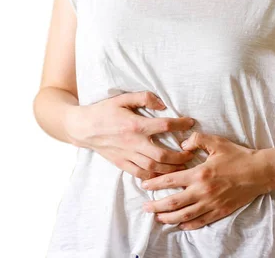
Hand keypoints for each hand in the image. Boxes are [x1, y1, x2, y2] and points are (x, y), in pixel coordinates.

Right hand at [67, 91, 196, 179]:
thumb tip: (162, 105)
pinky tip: (163, 175)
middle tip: (191, 153)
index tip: (191, 123)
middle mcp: (133, 143)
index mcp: (135, 125)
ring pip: (153, 168)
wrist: (83, 128)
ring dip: (171, 169)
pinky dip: (154, 177)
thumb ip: (144, 98)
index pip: (164, 126)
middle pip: (162, 154)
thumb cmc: (104, 111)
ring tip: (183, 166)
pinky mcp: (122, 164)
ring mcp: (127, 155)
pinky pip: (141, 174)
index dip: (180, 124)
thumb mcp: (122, 98)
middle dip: (180, 156)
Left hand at [139, 131, 274, 229]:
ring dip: (169, 218)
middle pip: (174, 202)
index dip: (155, 184)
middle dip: (157, 206)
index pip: (171, 180)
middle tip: (146, 208)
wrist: (260, 172)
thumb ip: (196, 139)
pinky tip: (181, 225)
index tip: (144, 185)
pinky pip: (201, 221)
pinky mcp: (221, 211)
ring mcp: (212, 203)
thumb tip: (181, 144)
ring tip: (158, 218)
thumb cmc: (238, 156)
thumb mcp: (216, 142)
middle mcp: (203, 191)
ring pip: (185, 215)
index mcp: (199, 173)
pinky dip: (189, 225)